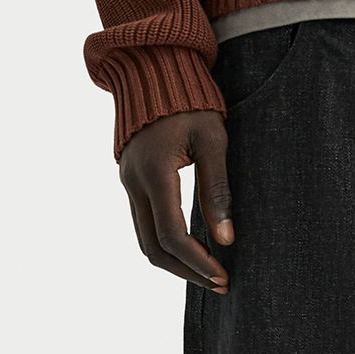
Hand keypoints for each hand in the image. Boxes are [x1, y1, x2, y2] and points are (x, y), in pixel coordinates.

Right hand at [118, 110, 232, 294]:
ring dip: (175, 262)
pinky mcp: (130, 180)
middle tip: (220, 284)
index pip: (172, 235)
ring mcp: (128, 182)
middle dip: (186, 271)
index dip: (197, 262)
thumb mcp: (213, 140)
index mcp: (154, 173)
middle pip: (154, 247)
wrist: (152, 69)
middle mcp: (134, 182)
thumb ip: (218, 190)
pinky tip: (192, 250)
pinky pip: (144, 224)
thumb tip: (226, 239)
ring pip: (145, 240)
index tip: (222, 276)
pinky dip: (166, 244)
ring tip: (208, 273)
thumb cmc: (190, 101)